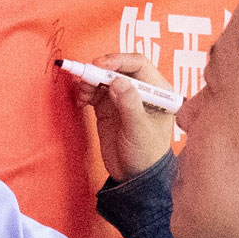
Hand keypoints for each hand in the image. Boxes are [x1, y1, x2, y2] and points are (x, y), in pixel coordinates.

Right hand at [74, 53, 177, 179]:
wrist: (133, 176)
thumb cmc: (146, 155)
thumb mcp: (140, 131)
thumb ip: (130, 105)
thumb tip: (118, 81)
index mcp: (157, 91)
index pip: (138, 64)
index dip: (118, 61)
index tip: (100, 65)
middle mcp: (140, 90)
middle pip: (118, 68)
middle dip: (100, 69)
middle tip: (85, 75)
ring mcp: (122, 97)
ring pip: (104, 78)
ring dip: (90, 80)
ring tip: (82, 92)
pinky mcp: (108, 107)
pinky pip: (94, 91)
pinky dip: (85, 91)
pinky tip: (81, 100)